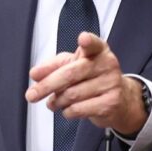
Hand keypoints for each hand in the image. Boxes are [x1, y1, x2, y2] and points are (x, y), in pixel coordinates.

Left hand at [25, 32, 146, 135]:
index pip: (94, 44)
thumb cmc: (91, 79)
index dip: (88, 41)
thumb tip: (35, 74)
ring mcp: (111, 84)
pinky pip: (79, 109)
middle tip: (31, 95)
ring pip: (71, 94)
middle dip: (47, 85)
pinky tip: (68, 109)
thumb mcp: (73, 66)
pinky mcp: (110, 103)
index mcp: (98, 50)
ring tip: (54, 102)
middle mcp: (107, 64)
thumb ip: (53, 67)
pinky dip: (67, 111)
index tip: (83, 39)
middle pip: (70, 74)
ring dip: (57, 101)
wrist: (120, 100)